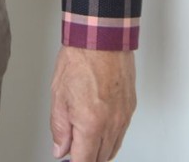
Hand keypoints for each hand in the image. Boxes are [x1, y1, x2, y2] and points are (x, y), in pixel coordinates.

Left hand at [50, 46, 135, 161]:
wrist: (101, 38)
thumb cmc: (80, 60)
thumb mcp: (59, 95)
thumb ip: (59, 128)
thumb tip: (60, 149)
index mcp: (91, 124)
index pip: (84, 161)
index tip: (67, 160)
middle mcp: (111, 124)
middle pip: (100, 159)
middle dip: (86, 159)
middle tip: (72, 151)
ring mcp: (123, 117)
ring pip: (112, 149)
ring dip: (98, 152)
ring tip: (84, 144)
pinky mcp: (130, 108)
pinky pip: (121, 134)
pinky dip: (110, 139)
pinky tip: (99, 132)